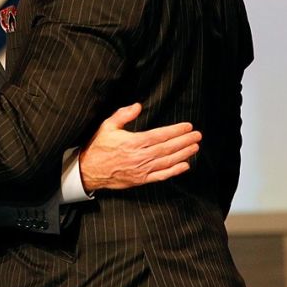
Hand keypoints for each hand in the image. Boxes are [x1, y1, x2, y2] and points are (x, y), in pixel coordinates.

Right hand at [78, 103, 200, 191]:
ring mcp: (141, 170)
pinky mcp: (140, 180)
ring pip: (167, 161)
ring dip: (183, 154)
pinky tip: (185, 165)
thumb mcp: (107, 126)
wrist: (89, 170)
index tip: (188, 126)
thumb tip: (138, 105)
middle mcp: (140, 156)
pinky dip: (174, 171)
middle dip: (184, 141)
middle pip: (167, 148)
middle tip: (197, 135)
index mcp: (133, 142)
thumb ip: (123, 115)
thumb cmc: (98, 146)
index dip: (176, 131)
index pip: (160, 135)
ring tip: (195, 147)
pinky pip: (161, 176)